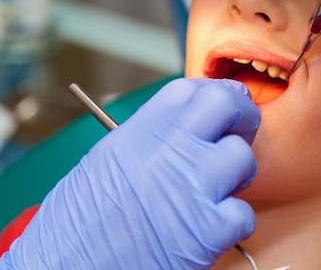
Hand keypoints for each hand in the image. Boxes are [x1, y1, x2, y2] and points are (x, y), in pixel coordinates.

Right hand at [0, 78, 259, 269]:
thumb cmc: (77, 224)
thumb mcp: (106, 160)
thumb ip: (151, 135)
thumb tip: (188, 125)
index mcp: (140, 132)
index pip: (191, 90)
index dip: (214, 93)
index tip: (221, 106)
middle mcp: (169, 151)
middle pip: (227, 106)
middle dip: (241, 117)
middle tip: (237, 133)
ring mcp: (192, 188)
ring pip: (243, 158)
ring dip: (239, 174)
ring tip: (219, 189)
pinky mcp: (207, 230)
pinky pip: (243, 213)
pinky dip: (233, 222)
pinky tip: (212, 228)